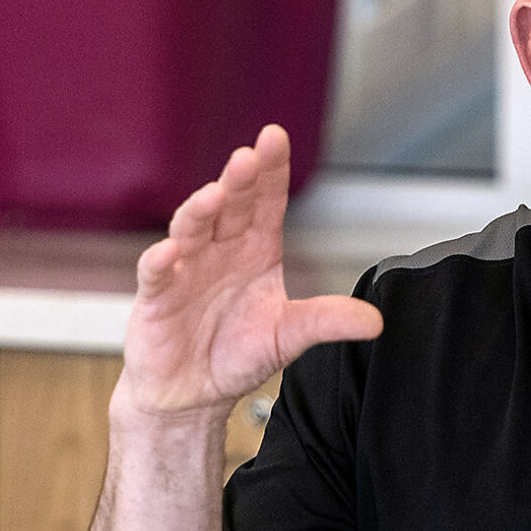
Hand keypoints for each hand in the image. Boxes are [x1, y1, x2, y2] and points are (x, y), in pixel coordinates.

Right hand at [117, 126, 383, 418]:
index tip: (275, 138)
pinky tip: (171, 252)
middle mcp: (220, 250)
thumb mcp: (288, 336)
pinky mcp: (156, 298)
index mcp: (254, 249)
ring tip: (215, 195)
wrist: (191, 393)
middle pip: (230, 206)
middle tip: (249, 157)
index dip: (271, 170)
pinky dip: (161, 262)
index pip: (266, 201)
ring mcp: (186, 270)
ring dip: (200, 210)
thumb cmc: (234, 354)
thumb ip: (326, 321)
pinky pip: (157, 274)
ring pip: (191, 229)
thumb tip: (375, 320)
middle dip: (239, 180)